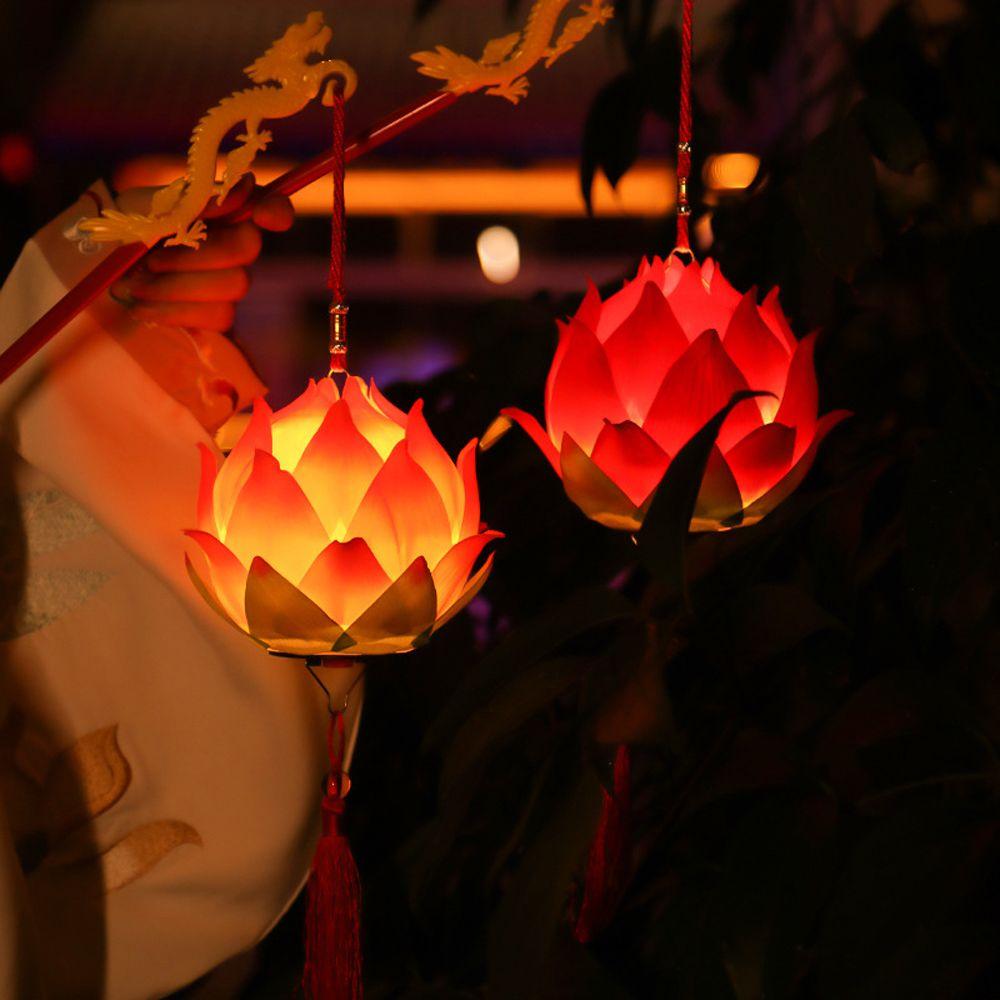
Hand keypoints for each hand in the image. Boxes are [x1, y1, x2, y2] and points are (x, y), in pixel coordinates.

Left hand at [109, 175, 293, 330]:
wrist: (97, 267)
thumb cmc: (125, 226)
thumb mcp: (149, 205)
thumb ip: (197, 200)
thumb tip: (247, 185)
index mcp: (222, 209)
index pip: (268, 204)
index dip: (276, 209)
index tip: (264, 216)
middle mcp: (234, 244)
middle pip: (246, 249)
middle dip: (194, 257)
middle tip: (149, 260)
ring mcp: (229, 281)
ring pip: (231, 288)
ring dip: (174, 288)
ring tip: (134, 285)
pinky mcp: (217, 313)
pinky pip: (216, 317)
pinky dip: (173, 313)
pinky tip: (143, 307)